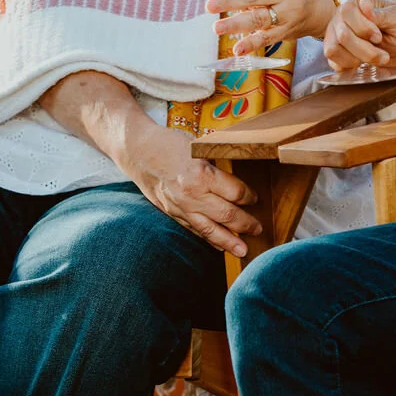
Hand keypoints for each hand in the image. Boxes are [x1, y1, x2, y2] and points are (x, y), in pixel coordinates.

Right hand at [129, 128, 262, 257]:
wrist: (137, 150)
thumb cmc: (170, 143)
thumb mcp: (199, 147)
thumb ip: (217, 166)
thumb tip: (240, 183)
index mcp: (201, 174)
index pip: (235, 193)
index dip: (250, 197)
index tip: (256, 199)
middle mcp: (191, 194)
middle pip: (227, 215)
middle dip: (246, 224)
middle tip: (258, 229)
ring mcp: (180, 206)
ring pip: (210, 229)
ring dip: (229, 242)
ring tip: (243, 251)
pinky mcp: (171, 213)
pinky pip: (193, 230)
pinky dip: (208, 239)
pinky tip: (219, 246)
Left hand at [206, 0, 332, 56]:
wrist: (325, 7)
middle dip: (228, 1)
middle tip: (210, 5)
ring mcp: (289, 13)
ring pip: (259, 18)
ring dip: (235, 24)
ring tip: (217, 27)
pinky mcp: (288, 31)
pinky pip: (267, 38)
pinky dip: (251, 44)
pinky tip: (237, 49)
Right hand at [324, 0, 395, 71]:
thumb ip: (381, 13)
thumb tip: (364, 5)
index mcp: (357, 3)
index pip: (347, 13)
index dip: (363, 28)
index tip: (379, 37)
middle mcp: (342, 17)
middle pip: (342, 35)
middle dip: (366, 50)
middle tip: (384, 55)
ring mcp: (335, 34)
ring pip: (334, 49)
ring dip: (358, 59)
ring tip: (375, 59)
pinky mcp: (335, 51)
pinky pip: (332, 62)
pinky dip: (349, 66)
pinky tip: (363, 63)